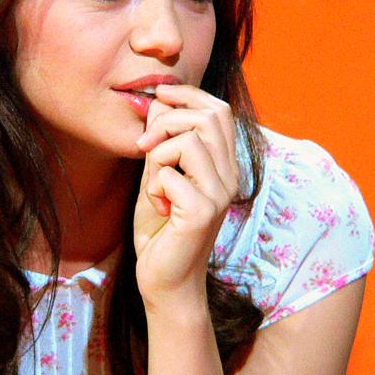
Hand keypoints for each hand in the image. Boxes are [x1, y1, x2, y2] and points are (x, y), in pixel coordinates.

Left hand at [133, 84, 239, 311]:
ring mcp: (220, 195)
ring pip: (190, 141)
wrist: (164, 280)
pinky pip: (170, 176)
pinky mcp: (203, 213)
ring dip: (159, 155)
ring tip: (154, 183)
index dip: (188, 94)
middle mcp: (230, 177)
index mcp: (224, 166)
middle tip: (145, 146)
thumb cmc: (160, 231)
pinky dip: (154, 186)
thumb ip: (161, 144)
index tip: (159, 96)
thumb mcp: (157, 176)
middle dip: (167, 121)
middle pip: (209, 117)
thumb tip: (159, 102)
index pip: (219, 110)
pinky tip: (158, 208)